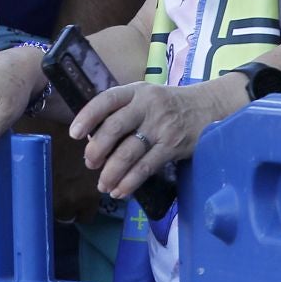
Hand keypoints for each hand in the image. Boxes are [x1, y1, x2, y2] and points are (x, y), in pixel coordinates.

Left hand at [71, 78, 241, 200]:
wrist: (206, 108)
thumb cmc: (166, 104)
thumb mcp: (144, 97)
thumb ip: (122, 112)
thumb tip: (92, 139)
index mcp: (135, 92)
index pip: (106, 99)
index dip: (88, 116)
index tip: (74, 133)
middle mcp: (147, 106)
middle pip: (115, 128)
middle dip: (98, 149)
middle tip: (90, 163)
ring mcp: (161, 127)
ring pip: (129, 152)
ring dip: (111, 172)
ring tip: (103, 185)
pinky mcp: (172, 146)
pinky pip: (146, 167)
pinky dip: (130, 181)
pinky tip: (120, 190)